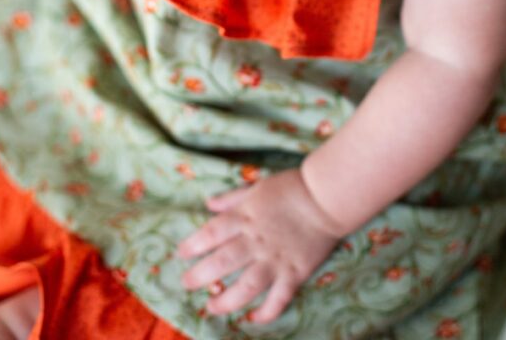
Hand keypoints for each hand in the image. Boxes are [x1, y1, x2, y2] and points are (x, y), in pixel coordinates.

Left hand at [176, 168, 342, 323]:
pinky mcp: (294, 273)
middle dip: (200, 276)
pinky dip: (266, 313)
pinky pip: (278, 299)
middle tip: (187, 284)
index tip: (180, 254)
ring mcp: (275, 260)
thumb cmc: (290, 188)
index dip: (193, 244)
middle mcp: (255, 241)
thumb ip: (232, 198)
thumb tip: (209, 204)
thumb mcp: (257, 186)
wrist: (325, 198)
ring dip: (226, 301)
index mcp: (245, 217)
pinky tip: (253, 319)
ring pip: (246, 287)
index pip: (212, 233)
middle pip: (222, 262)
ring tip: (212, 307)